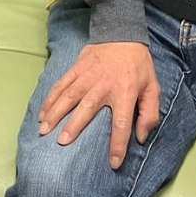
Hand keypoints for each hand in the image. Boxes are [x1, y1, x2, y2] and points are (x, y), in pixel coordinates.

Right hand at [38, 42, 160, 169]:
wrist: (122, 33)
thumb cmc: (138, 65)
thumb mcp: (153, 87)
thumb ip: (150, 113)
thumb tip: (142, 137)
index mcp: (125, 92)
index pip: (122, 123)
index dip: (118, 144)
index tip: (113, 163)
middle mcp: (104, 85)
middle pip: (87, 108)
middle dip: (74, 126)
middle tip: (62, 142)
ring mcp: (87, 76)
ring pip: (68, 96)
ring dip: (55, 113)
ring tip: (44, 130)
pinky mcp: (76, 68)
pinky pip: (61, 84)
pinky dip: (50, 98)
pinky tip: (42, 113)